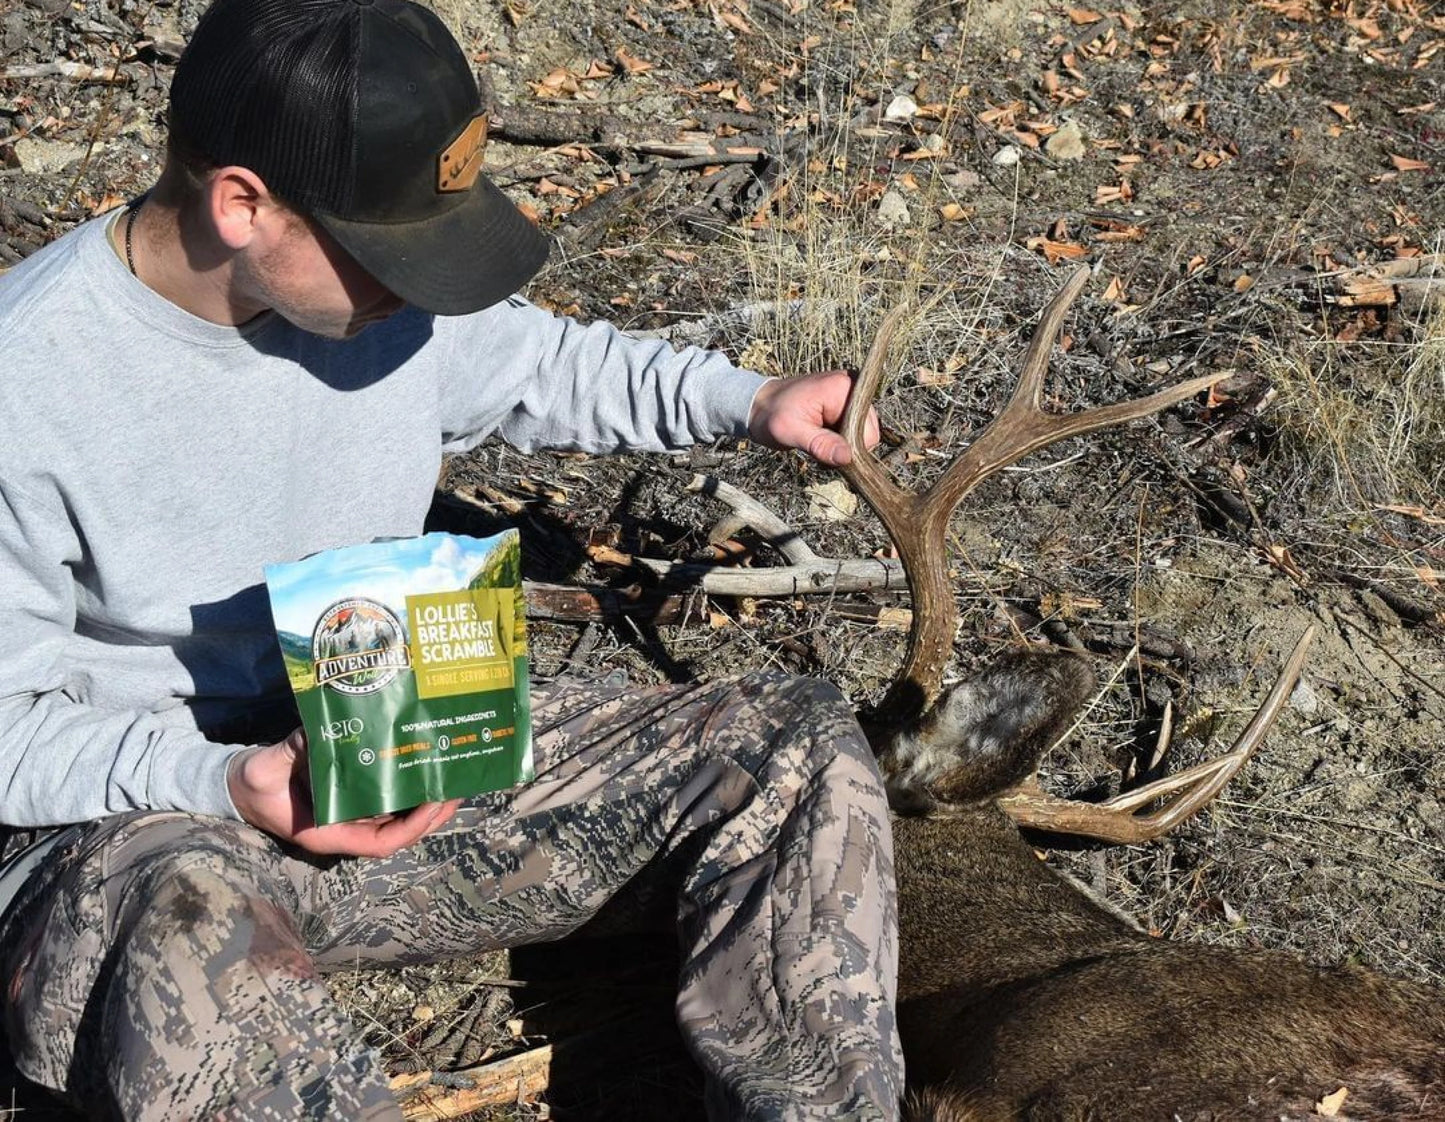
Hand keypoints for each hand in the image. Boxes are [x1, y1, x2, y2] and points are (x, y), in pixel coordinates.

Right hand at [227, 727, 461, 856]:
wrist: (243, 784)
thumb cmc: (254, 783)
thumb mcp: (263, 769)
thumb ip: (287, 753)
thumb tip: (313, 733)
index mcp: (330, 833)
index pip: (383, 843)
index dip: (413, 827)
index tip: (433, 803)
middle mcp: (348, 826)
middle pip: (402, 830)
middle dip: (433, 812)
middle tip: (458, 785)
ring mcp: (353, 813)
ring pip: (400, 814)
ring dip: (427, 799)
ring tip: (452, 774)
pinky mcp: (354, 795)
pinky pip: (388, 796)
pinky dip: (408, 784)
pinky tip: (424, 762)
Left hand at [747, 369, 880, 466]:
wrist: (758, 405)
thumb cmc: (770, 415)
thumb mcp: (791, 432)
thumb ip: (820, 444)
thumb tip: (847, 457)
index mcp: (843, 387)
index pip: (869, 432)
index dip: (849, 448)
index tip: (822, 448)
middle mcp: (852, 387)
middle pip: (868, 434)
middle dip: (844, 448)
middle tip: (815, 446)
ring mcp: (849, 395)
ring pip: (861, 436)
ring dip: (840, 446)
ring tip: (815, 440)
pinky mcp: (845, 404)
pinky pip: (852, 432)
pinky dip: (837, 441)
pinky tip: (819, 437)